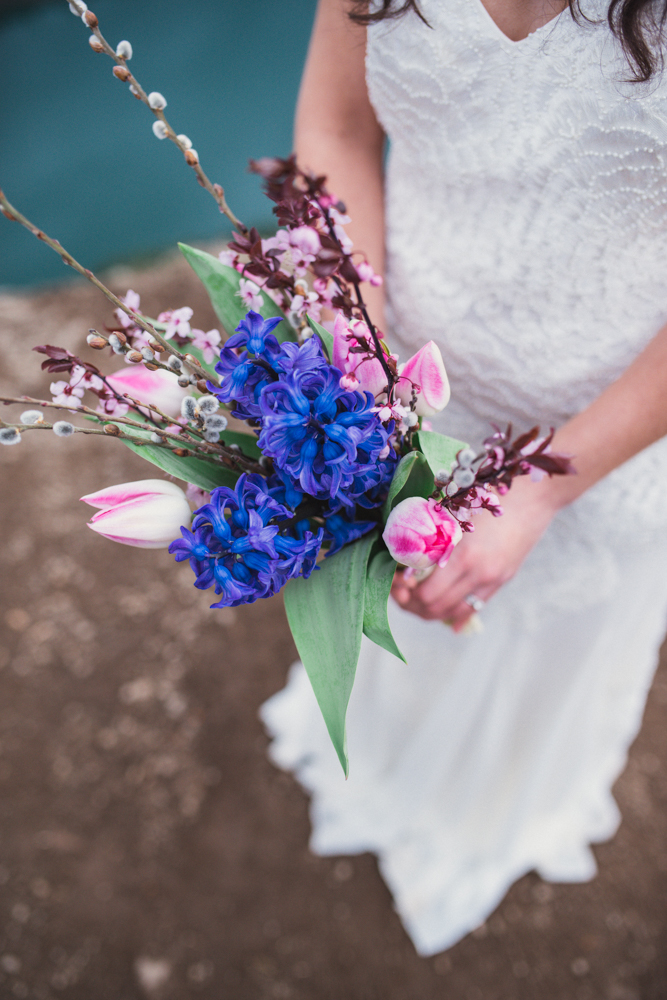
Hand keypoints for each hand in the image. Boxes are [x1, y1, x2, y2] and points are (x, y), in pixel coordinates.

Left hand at [390, 476, 558, 630]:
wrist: (534, 495)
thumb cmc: (489, 492)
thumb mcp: (454, 513)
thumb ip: (431, 539)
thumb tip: (406, 564)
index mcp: (462, 555)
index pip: (425, 594)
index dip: (405, 593)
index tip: (396, 581)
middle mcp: (479, 573)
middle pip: (436, 608)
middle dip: (413, 605)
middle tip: (402, 592)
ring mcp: (493, 579)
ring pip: (454, 612)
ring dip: (432, 611)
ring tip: (418, 599)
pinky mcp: (503, 579)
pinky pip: (475, 608)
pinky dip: (456, 614)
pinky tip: (445, 616)